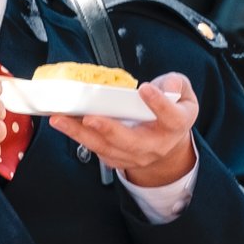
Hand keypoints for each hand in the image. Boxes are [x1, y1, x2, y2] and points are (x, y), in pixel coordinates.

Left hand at [52, 74, 199, 189]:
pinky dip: (78, 137)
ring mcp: (136, 156)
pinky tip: (64, 123)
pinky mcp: (118, 158)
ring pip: (107, 148)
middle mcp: (156, 146)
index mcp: (176, 125)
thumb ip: (176, 84)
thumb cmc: (172, 111)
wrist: (168, 142)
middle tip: (89, 117)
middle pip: (132, 142)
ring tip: (60, 119)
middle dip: (109, 130)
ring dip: (80, 134)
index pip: (170, 116)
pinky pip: (97, 150)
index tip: (145, 89)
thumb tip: (168, 85)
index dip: (159, 104)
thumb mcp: (183, 93)